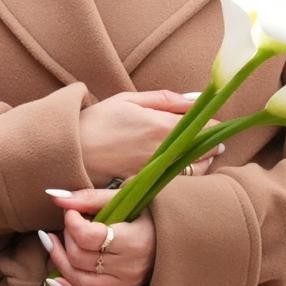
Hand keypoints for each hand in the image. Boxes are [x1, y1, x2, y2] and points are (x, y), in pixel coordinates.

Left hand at [39, 188, 154, 285]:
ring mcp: (124, 284)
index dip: (72, 222)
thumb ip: (88, 197)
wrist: (170, 235)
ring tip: (54, 242)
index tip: (71, 211)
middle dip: (66, 237)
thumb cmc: (145, 213)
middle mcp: (129, 267)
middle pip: (80, 258)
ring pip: (79, 280)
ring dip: (59, 260)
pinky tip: (55, 276)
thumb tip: (55, 196)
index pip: (89, 238)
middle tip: (69, 223)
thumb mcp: (122, 198)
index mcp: (134, 240)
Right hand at [77, 90, 219, 183]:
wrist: (69, 152)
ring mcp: (155, 172)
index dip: (215, 126)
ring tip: (198, 157)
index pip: (204, 128)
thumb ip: (164, 99)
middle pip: (205, 153)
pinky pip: (176, 185)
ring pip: (194, 172)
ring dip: (202, 165)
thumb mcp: (128, 99)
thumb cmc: (97, 121)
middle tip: (211, 142)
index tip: (215, 125)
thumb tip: (195, 99)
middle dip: (211, 147)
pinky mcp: (147, 187)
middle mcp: (162, 151)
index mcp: (160, 125)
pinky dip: (184, 179)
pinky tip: (179, 172)